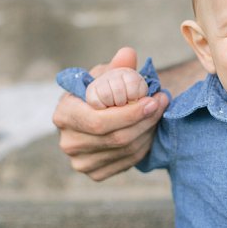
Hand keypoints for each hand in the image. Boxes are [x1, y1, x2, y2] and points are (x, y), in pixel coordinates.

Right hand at [52, 47, 169, 180]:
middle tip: (162, 102)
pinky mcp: (95, 173)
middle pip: (116, 138)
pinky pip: (127, 162)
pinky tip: (149, 129)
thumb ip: (118, 67)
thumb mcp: (106, 75)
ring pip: (126, 151)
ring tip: (158, 112)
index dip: (130, 113)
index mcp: (64, 114)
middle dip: (145, 120)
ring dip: (148, 131)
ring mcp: (80, 162)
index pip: (99, 121)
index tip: (153, 100)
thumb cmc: (101, 90)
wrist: (99, 113)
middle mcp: (68, 142)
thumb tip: (127, 54)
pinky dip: (144, 145)